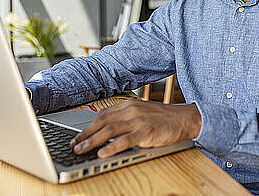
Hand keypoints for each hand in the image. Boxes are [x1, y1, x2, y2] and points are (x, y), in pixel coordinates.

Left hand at [69, 98, 201, 158]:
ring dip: (92, 141)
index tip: (77, 137)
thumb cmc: (163, 118)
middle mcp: (131, 110)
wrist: (185, 118)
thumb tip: (105, 131)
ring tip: (81, 150)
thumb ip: (125, 118)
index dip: (87, 127)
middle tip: (74, 146)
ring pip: (109, 130)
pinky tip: (102, 154)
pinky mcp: (146, 132)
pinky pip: (125, 140)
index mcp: (128, 104)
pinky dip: (112, 147)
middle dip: (85, 135)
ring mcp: (138, 120)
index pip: (102, 115)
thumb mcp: (141, 113)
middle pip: (102, 122)